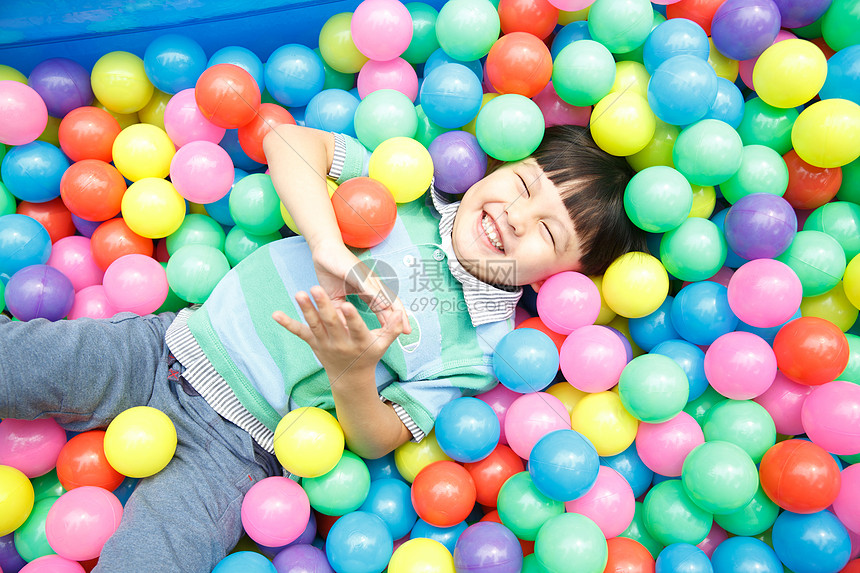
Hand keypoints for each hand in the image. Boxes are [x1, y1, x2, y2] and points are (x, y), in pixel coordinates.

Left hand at [273, 286, 404, 380]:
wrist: (350, 379)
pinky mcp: (314, 344)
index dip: (351, 318)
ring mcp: (325, 344)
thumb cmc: (369, 356)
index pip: (356, 328)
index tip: (346, 305)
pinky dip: (287, 324)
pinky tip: (275, 314)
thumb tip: (401, 316)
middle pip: (331, 323)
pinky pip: (300, 333)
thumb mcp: (382, 344)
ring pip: (314, 325)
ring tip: (299, 294)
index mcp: (359, 342)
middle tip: (316, 289)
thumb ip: (392, 329)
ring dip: (306, 309)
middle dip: (323, 306)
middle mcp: (341, 343)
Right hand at [311, 240, 410, 333]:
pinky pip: (369, 286)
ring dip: (393, 309)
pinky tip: (383, 306)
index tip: (399, 333)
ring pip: (384, 295)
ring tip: (400, 321)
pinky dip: (377, 296)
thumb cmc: (332, 271)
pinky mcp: (358, 272)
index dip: (390, 321)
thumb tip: (344, 328)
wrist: (324, 250)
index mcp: (367, 290)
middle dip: (399, 318)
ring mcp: (366, 278)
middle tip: (407, 331)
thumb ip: (342, 311)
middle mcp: (371, 284)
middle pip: (390, 302)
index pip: (383, 308)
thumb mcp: (337, 298)